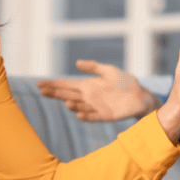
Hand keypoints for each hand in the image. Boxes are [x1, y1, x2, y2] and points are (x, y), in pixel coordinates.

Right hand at [37, 60, 159, 121]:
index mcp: (87, 85)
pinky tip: (79, 114)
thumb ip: (93, 67)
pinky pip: (93, 116)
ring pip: (79, 106)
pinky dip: (86, 115)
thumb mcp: (108, 71)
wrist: (140, 95)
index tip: (39, 84)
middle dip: (55, 93)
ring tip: (65, 102)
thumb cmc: (124, 82)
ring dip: (72, 105)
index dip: (53, 84)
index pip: (66, 85)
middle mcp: (88, 97)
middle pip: (67, 95)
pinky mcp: (105, 115)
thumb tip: (77, 63)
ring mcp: (95, 107)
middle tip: (42, 91)